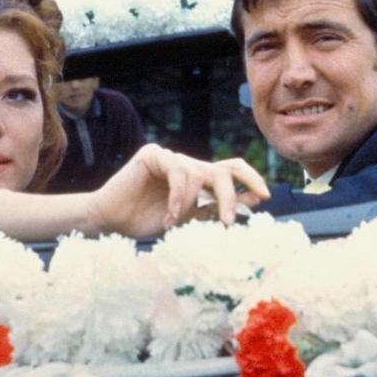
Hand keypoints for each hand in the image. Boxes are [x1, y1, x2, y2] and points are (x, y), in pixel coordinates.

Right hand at [89, 144, 269, 236]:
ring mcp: (172, 158)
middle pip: (223, 170)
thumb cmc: (146, 222)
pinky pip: (178, 171)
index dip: (251, 179)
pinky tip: (168, 215)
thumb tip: (253, 200)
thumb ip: (214, 209)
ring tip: (174, 222)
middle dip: (230, 196)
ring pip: (200, 173)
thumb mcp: (188, 221)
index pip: (233, 170)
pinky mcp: (154, 154)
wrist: (110, 222)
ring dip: (190, 204)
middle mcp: (189, 166)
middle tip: (229, 221)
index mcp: (199, 179)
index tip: (265, 197)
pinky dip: (178, 196)